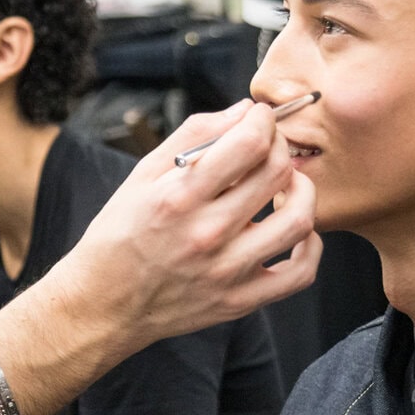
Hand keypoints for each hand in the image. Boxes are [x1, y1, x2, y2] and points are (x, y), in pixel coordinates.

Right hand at [45, 102, 319, 353]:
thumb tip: (243, 110)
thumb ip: (193, 136)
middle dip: (280, 146)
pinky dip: (310, 245)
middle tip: (269, 145)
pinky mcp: (240, 300)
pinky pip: (300, 273)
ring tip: (286, 184)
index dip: (262, 120)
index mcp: (178, 197)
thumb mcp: (142, 175)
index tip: (258, 117)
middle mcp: (206, 234)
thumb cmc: (119, 235)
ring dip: (302, 190)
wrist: (104, 303)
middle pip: (276, 173)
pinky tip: (295, 229)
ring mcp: (226, 271)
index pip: (247, 143)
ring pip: (297, 220)